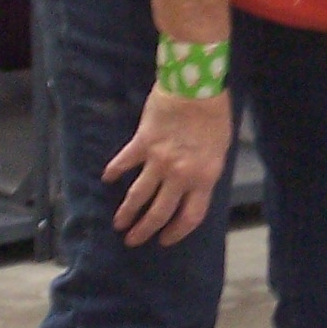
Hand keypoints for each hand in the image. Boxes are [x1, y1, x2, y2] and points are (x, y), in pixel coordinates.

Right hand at [103, 87, 231, 246]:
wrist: (196, 87)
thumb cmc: (214, 116)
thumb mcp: (219, 150)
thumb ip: (204, 173)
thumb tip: (192, 188)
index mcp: (203, 178)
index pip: (190, 217)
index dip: (176, 232)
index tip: (165, 239)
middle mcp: (180, 175)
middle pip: (160, 212)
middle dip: (145, 230)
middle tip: (133, 240)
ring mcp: (159, 161)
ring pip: (138, 195)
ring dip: (126, 212)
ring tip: (118, 223)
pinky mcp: (142, 144)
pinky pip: (124, 163)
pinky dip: (114, 172)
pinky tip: (107, 179)